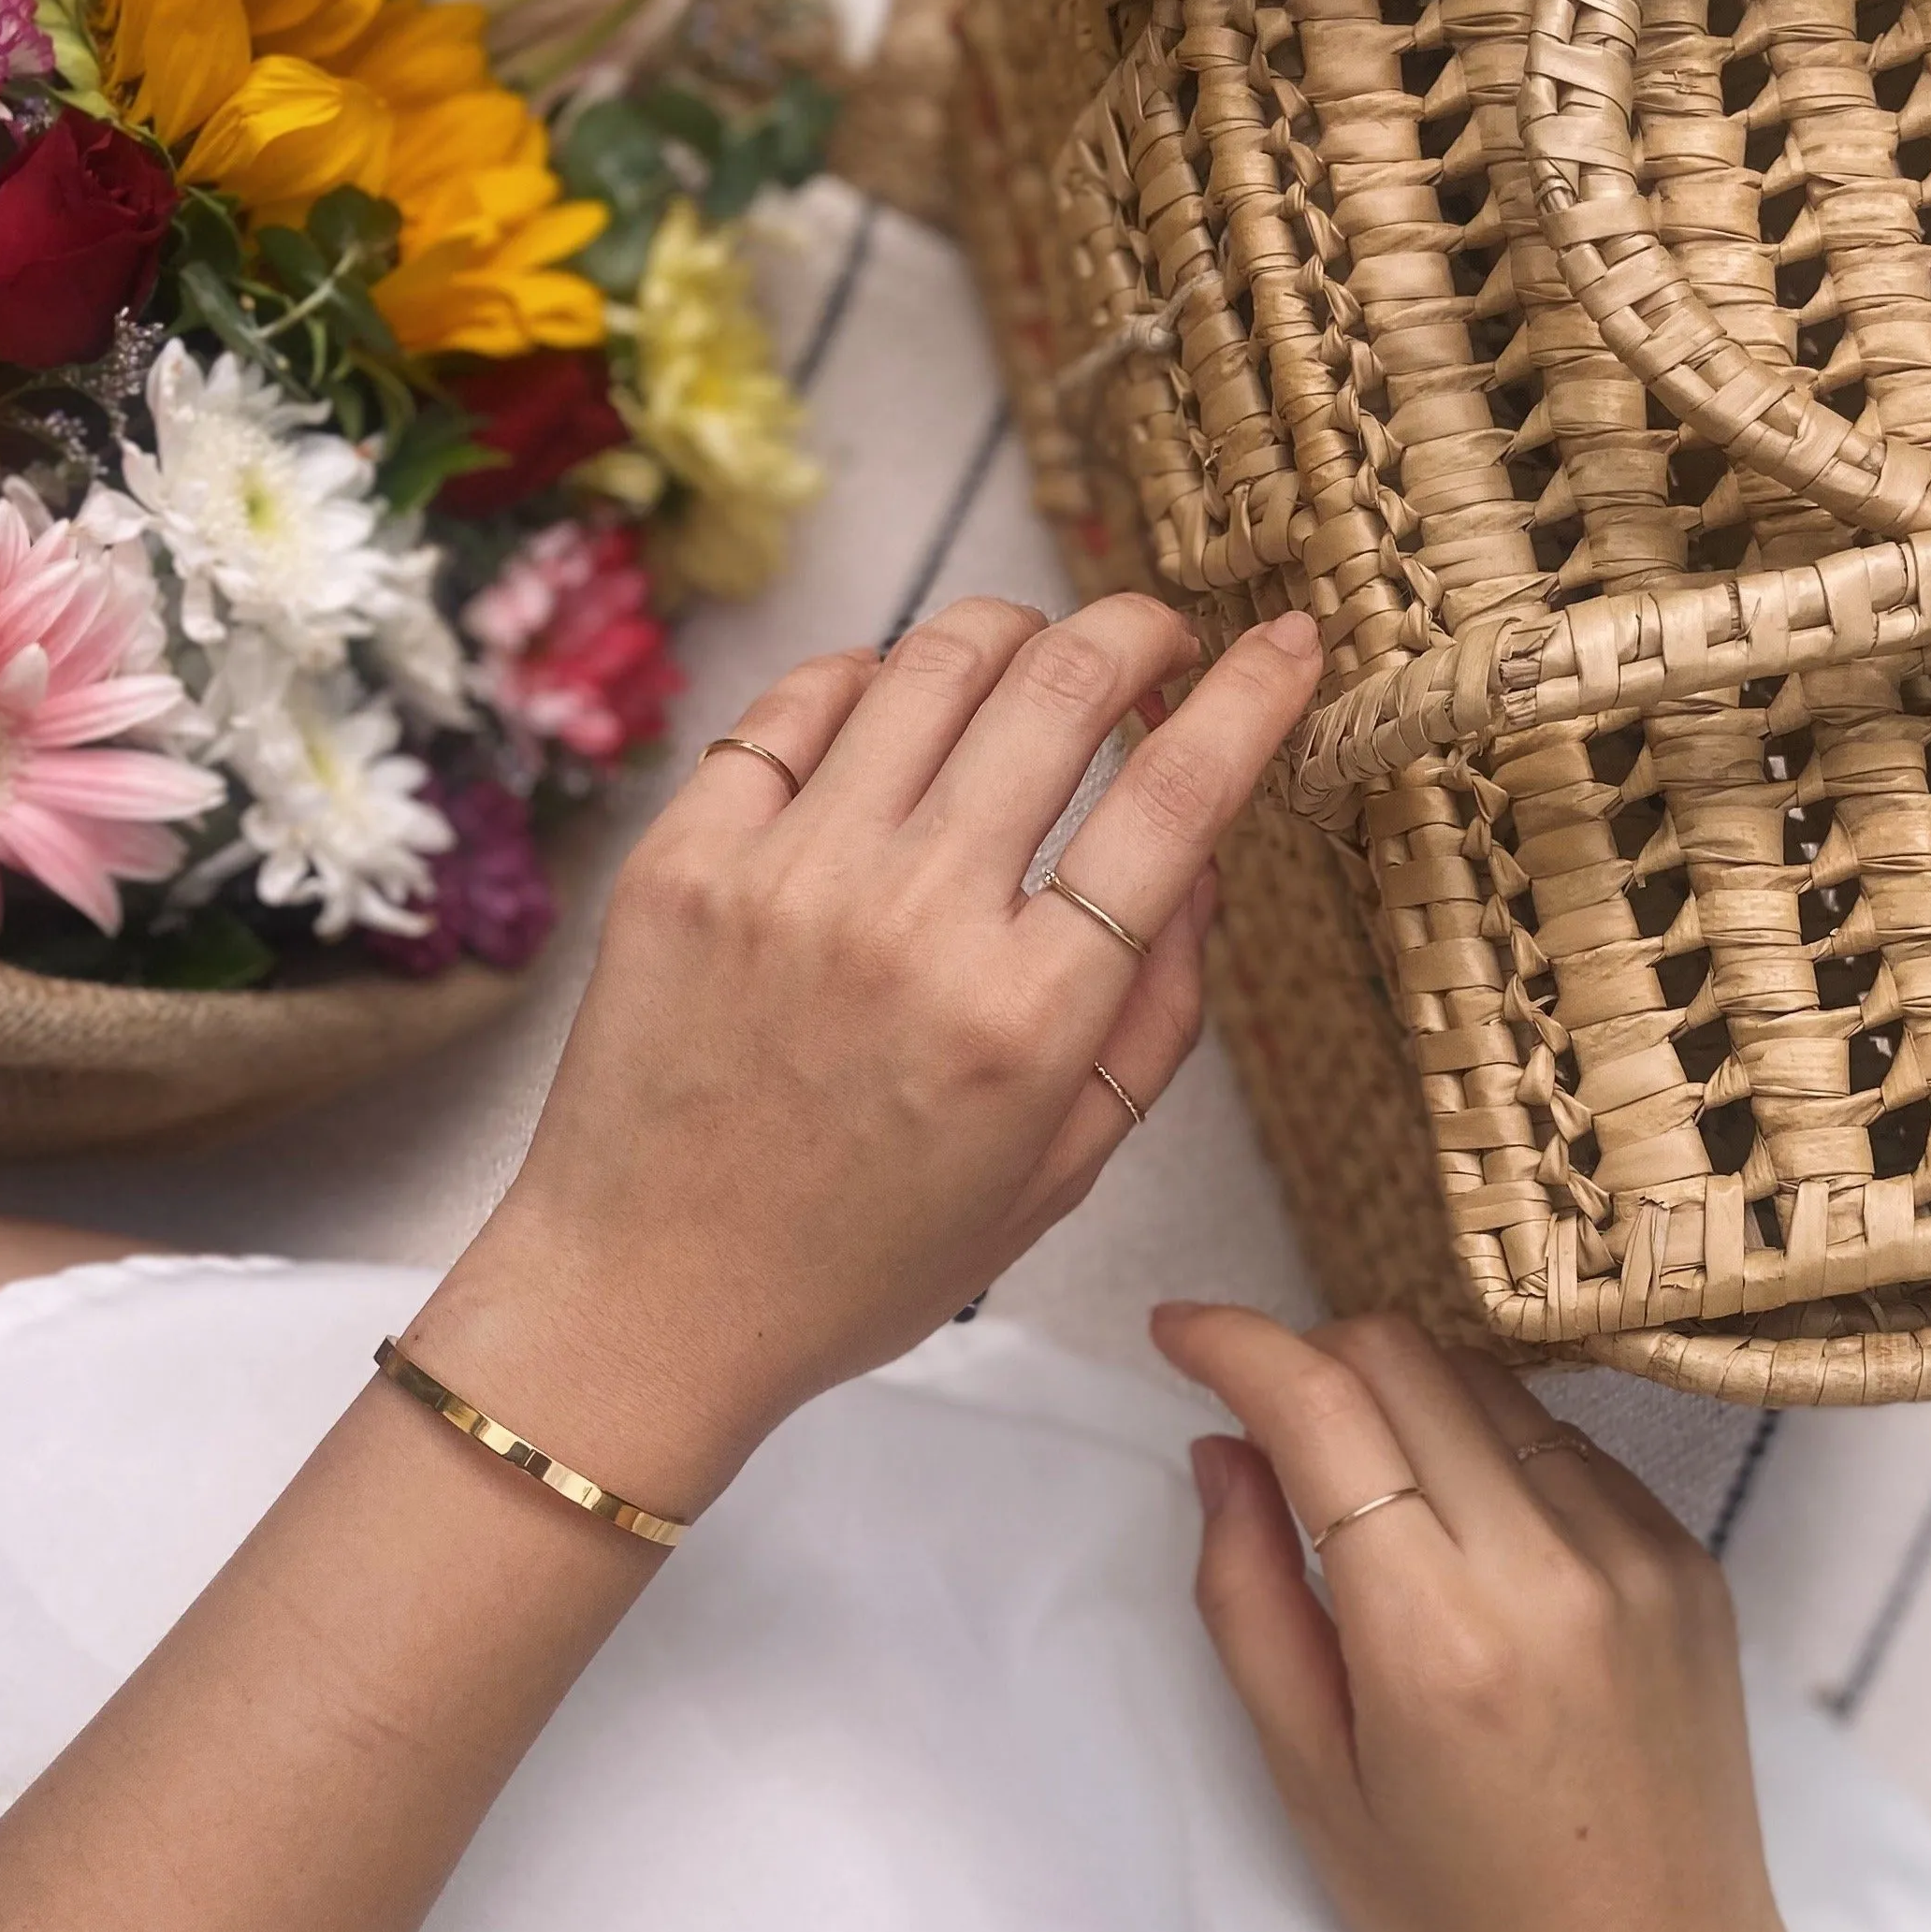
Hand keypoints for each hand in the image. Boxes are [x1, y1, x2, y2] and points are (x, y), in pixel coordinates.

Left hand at [430, 594, 1323, 1508]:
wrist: (645, 1301)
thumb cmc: (862, 1259)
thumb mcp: (1057, 1174)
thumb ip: (1154, 1019)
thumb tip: (1199, 864)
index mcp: (1024, 1018)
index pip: (1173, 799)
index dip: (1251, 697)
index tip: (1284, 644)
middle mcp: (911, 923)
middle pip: (1061, 687)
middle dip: (1138, 630)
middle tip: (1158, 641)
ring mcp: (786, 876)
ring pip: (931, 664)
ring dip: (1014, 632)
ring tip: (1035, 660)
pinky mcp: (685, 857)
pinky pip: (796, 704)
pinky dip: (871, 679)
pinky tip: (898, 710)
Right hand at [1162, 1304, 1930, 1931]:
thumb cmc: (1462, 1927)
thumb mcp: (1312, 1786)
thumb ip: (1248, 1599)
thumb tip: (1222, 1447)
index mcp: (1437, 1636)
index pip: (1322, 1409)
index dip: (1234, 1343)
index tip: (1173, 1331)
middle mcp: (1550, 1566)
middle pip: (1404, 1357)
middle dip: (1309, 1357)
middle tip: (1262, 1422)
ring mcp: (1639, 1552)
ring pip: (1486, 1383)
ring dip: (1400, 1395)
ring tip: (1365, 1488)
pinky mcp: (1690, 1560)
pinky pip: (1563, 1444)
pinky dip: (1489, 1449)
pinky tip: (1469, 1537)